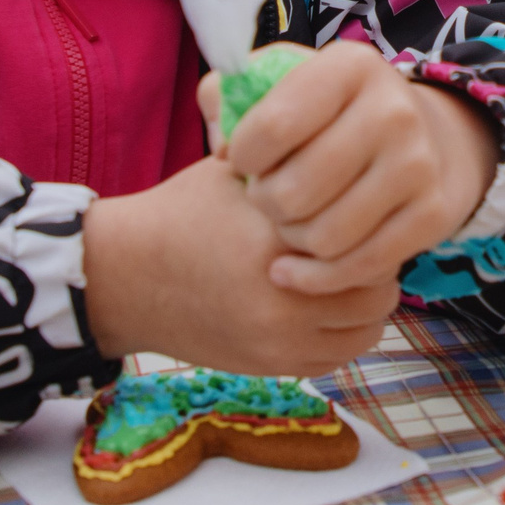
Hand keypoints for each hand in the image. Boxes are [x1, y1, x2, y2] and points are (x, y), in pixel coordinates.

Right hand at [79, 156, 395, 375]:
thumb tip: (345, 140)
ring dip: (365, 302)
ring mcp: (278, 339)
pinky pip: (337, 357)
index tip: (363, 208)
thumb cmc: (183, 214)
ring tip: (346, 276)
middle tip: (361, 244)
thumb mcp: (233, 171)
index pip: (367, 235)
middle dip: (376, 264)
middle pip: (378, 287)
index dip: (373, 220)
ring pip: (367, 328)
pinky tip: (326, 307)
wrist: (127, 277)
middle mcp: (283, 295)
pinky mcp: (270, 365)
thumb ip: (290, 160)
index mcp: (278, 238)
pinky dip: (343, 334)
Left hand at [212, 42, 496, 294]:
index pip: (271, 127)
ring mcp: (418, 166)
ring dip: (291, 239)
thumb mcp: (279, 86)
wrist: (424, 139)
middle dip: (265, 202)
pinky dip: (315, 277)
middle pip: (293, 192)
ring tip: (289, 221)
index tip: (244, 160)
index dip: (241, 155)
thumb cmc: (328, 116)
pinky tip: (292, 268)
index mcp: (350, 67)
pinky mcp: (432, 215)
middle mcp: (393, 111)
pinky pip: (356, 267)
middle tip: (269, 196)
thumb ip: (227, 98)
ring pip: (322, 237)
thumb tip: (222, 148)